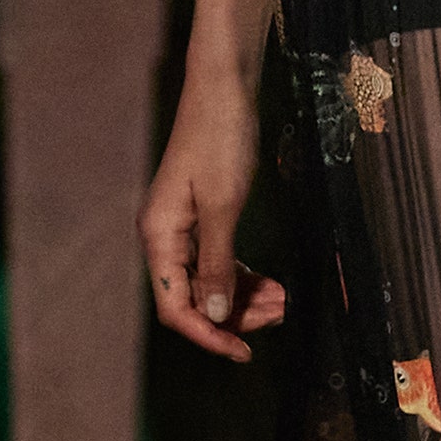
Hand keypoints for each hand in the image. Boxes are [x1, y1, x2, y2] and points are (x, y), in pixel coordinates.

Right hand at [141, 71, 287, 362]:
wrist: (225, 88)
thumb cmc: (220, 140)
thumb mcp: (223, 207)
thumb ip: (216, 265)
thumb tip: (211, 317)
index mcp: (159, 237)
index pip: (175, 307)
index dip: (208, 334)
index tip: (243, 352)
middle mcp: (165, 237)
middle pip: (193, 299)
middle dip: (234, 315)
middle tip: (278, 316)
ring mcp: (183, 228)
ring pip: (209, 282)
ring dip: (243, 297)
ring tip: (282, 303)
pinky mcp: (203, 217)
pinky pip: (219, 260)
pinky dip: (244, 275)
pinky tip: (271, 284)